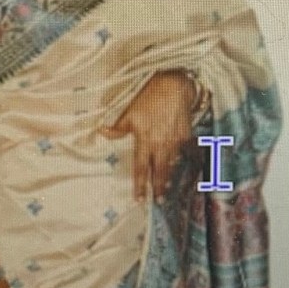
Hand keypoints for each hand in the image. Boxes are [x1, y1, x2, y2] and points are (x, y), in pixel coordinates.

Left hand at [100, 71, 194, 202]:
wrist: (175, 86)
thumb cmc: (149, 98)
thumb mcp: (129, 112)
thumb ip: (117, 128)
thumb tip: (101, 132)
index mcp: (145, 141)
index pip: (141, 168)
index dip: (140, 185)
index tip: (138, 199)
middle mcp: (161, 145)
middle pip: (160, 172)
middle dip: (159, 188)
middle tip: (158, 201)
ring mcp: (176, 142)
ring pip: (172, 164)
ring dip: (169, 176)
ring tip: (167, 187)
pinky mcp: (186, 136)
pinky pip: (182, 152)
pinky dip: (179, 159)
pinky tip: (178, 164)